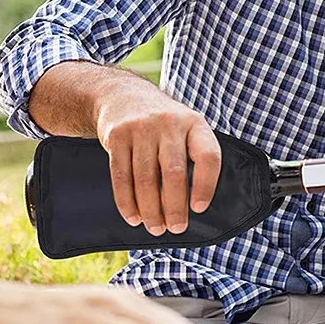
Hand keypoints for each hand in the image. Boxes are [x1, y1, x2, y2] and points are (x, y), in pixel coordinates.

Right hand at [95, 85, 220, 235]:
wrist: (122, 95)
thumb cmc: (162, 123)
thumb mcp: (185, 127)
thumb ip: (193, 156)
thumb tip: (196, 206)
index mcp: (194, 123)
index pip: (208, 156)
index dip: (205, 185)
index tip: (198, 209)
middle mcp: (169, 122)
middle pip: (174, 173)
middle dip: (175, 207)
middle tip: (175, 228)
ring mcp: (141, 128)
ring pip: (146, 178)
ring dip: (151, 210)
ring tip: (155, 228)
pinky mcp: (117, 135)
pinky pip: (121, 175)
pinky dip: (126, 201)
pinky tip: (133, 217)